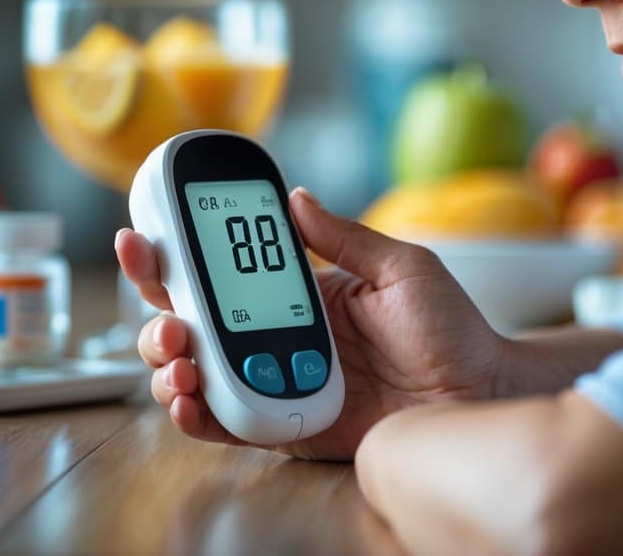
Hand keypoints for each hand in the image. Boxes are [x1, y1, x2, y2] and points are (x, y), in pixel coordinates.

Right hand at [116, 187, 506, 460]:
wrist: (478, 392)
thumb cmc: (450, 327)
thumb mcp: (401, 268)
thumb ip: (345, 238)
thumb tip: (295, 197)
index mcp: (299, 293)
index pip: (225, 271)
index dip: (177, 255)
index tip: (144, 236)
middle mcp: (276, 335)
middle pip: (194, 322)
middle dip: (160, 314)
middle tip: (166, 314)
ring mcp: (275, 380)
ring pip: (198, 372)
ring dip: (168, 363)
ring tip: (178, 357)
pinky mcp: (284, 426)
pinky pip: (226, 423)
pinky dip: (195, 415)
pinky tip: (187, 399)